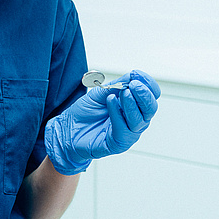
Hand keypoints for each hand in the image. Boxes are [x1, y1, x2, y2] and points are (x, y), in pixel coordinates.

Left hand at [45, 70, 160, 174]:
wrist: (68, 130)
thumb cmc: (84, 113)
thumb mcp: (101, 93)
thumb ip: (117, 85)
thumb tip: (134, 75)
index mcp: (133, 107)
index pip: (151, 97)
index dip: (148, 85)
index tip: (138, 76)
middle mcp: (134, 120)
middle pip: (150, 109)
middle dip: (144, 95)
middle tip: (134, 84)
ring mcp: (128, 133)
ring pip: (139, 120)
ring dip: (131, 104)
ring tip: (123, 92)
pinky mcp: (118, 143)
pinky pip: (123, 129)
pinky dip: (118, 113)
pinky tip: (110, 101)